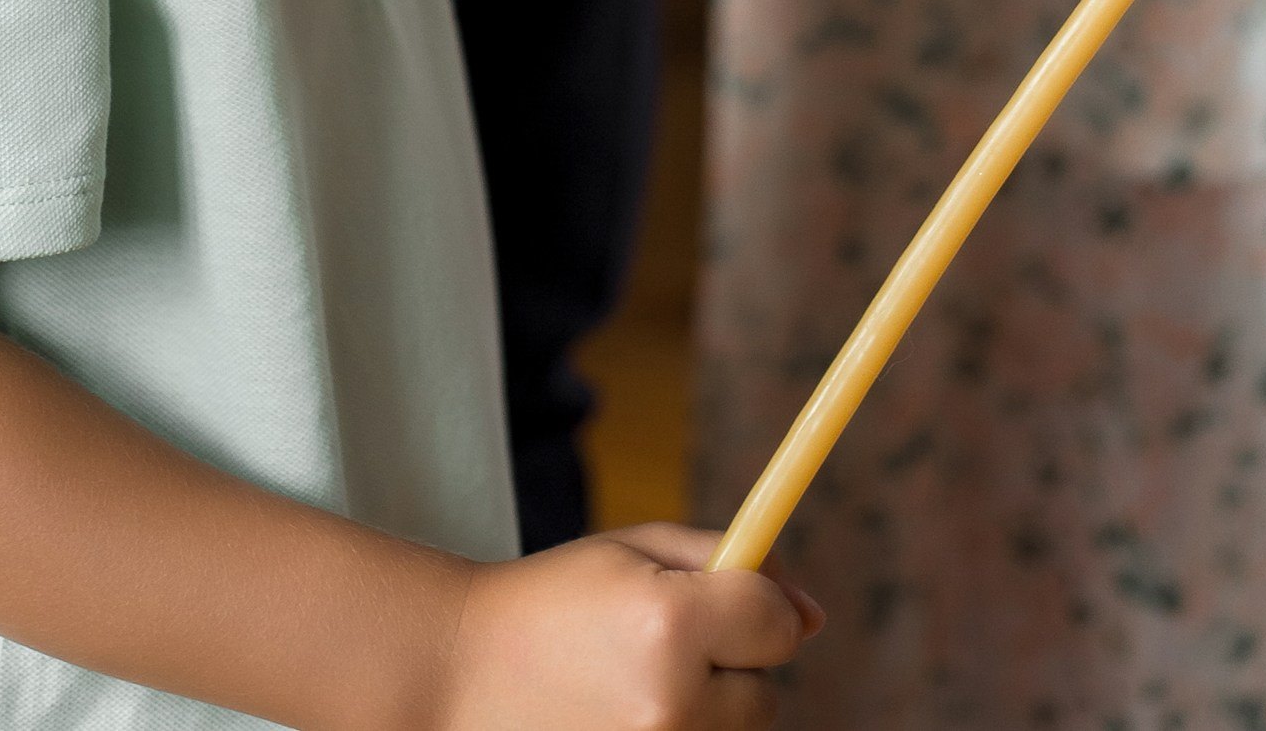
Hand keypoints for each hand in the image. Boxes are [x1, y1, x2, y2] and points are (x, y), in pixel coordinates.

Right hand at [440, 524, 818, 730]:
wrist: (453, 677)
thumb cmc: (549, 602)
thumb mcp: (631, 552)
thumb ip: (730, 563)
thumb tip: (812, 615)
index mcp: (672, 623)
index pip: (777, 623)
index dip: (756, 608)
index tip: (724, 603)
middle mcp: (672, 702)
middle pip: (765, 695)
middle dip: (730, 668)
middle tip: (657, 649)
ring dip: (704, 713)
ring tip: (629, 689)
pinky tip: (620, 720)